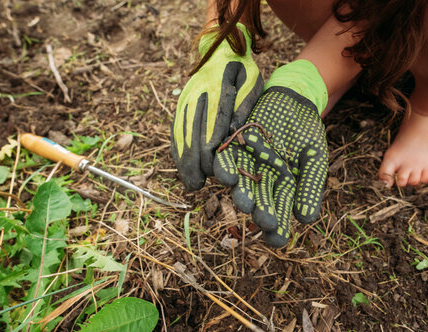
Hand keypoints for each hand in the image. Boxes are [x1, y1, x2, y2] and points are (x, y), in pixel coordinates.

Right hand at [171, 23, 263, 190]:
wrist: (219, 49)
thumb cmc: (242, 69)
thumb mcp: (252, 82)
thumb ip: (244, 106)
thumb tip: (233, 133)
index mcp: (217, 92)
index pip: (211, 129)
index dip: (211, 155)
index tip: (215, 173)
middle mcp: (196, 98)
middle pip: (192, 137)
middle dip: (194, 164)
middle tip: (198, 185)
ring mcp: (185, 102)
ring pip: (181, 135)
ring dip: (184, 161)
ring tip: (190, 182)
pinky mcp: (180, 105)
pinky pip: (176, 130)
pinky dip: (178, 150)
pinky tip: (182, 166)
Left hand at [214, 60, 328, 245]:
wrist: (292, 100)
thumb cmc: (306, 132)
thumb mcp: (314, 158)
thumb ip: (310, 185)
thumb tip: (306, 220)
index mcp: (283, 188)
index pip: (281, 211)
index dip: (279, 227)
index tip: (278, 239)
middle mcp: (261, 180)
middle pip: (260, 201)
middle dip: (262, 212)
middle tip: (264, 223)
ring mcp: (246, 164)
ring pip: (242, 183)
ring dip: (242, 193)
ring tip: (245, 203)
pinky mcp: (234, 146)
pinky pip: (226, 158)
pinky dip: (225, 166)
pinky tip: (225, 176)